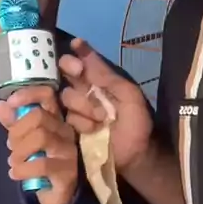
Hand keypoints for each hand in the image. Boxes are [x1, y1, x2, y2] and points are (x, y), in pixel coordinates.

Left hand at [0, 87, 77, 203]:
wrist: (54, 195)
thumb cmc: (39, 161)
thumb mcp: (23, 140)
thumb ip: (13, 123)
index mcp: (54, 118)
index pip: (47, 95)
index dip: (28, 94)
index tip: (11, 102)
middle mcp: (65, 130)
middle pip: (39, 116)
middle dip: (17, 131)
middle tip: (10, 146)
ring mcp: (68, 150)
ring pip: (41, 137)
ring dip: (19, 150)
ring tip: (13, 161)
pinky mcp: (68, 172)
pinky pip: (43, 165)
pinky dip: (23, 169)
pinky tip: (14, 174)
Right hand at [59, 40, 151, 170]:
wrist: (135, 155)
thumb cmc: (136, 121)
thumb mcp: (128, 94)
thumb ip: (107, 75)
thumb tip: (83, 49)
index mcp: (100, 79)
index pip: (83, 59)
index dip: (77, 53)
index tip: (77, 49)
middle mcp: (85, 89)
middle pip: (66, 71)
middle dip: (71, 69)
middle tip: (81, 74)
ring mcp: (76, 108)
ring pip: (67, 96)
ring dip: (85, 105)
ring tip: (102, 118)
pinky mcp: (70, 126)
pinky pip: (68, 117)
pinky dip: (83, 123)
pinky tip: (95, 129)